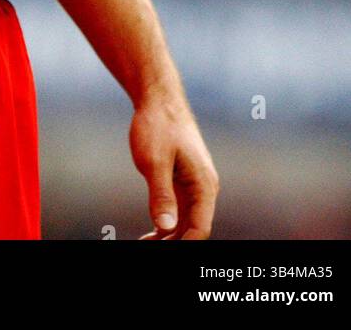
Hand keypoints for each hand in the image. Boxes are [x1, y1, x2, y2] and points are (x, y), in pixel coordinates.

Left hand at [129, 90, 218, 239]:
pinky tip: (150, 234)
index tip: (161, 252)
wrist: (157, 98)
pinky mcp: (181, 181)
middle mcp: (203, 188)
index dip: (183, 245)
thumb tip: (166, 227)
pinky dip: (166, 225)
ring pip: (186, 222)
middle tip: (148, 249)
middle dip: (175, 244)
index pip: (200, 228)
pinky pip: (178, 211)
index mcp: (204, 184)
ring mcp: (193, 185)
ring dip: (169, 238)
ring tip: (145, 245)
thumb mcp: (154, 161)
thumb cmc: (158, 125)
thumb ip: (161, 195)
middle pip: (194, 229)